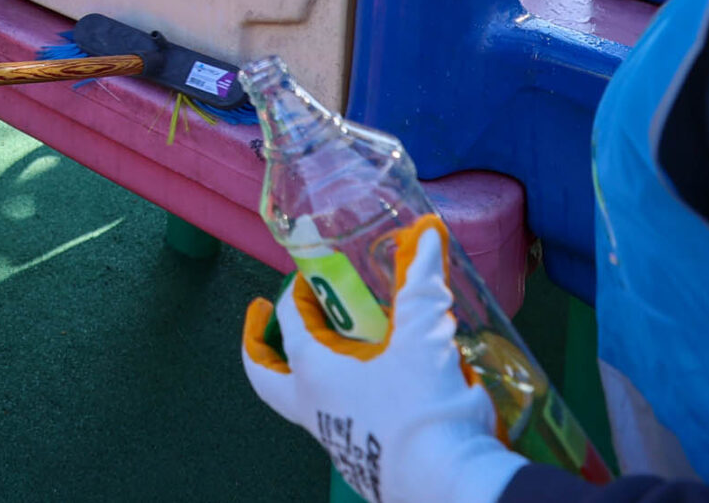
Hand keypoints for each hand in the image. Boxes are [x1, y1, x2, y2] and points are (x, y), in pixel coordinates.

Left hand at [243, 219, 528, 502]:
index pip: (290, 323)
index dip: (297, 293)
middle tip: (263, 319)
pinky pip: (335, 423)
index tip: (307, 277)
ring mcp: (334, 441)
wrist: (449, 485)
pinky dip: (339, 399)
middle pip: (265, 377)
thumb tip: (428, 232)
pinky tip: (374, 389)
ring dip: (304, 373)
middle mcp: (314, 409)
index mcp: (315, 374)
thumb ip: (423, 282)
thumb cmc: (424, 408)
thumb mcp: (424, 337)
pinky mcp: (359, 462)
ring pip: (301, 403)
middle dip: (259, 346)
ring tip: (335, 349)